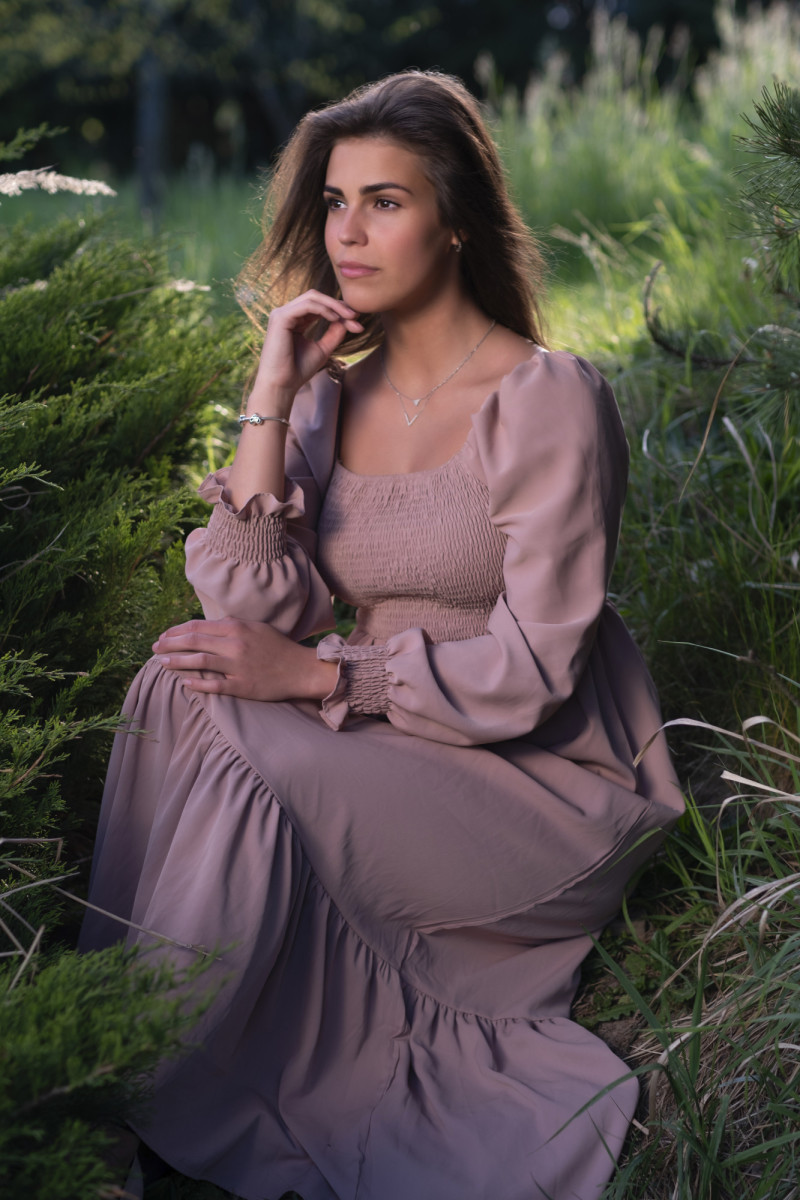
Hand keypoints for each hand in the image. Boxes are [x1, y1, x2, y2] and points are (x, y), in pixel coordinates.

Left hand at [152, 617, 337, 701]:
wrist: (300, 669)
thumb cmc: (277, 647)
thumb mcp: (255, 628)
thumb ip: (231, 625)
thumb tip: (208, 625)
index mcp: (236, 627)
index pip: (197, 626)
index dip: (176, 631)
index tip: (163, 636)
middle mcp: (234, 644)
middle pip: (193, 641)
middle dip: (169, 644)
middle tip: (154, 649)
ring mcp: (237, 665)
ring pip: (199, 661)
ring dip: (176, 662)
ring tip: (162, 663)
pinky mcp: (242, 685)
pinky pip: (214, 685)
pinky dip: (196, 683)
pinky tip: (184, 683)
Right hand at [252, 290, 363, 405]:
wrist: (282, 385)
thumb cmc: (298, 371)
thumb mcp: (322, 349)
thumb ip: (334, 333)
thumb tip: (349, 319)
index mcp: (294, 320)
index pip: (318, 306)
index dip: (338, 310)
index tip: (357, 322)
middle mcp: (286, 313)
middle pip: (316, 297)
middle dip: (338, 304)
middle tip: (356, 315)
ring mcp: (281, 314)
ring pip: (312, 297)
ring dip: (334, 305)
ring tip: (350, 316)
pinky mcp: (280, 318)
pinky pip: (307, 305)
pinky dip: (324, 309)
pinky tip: (335, 319)